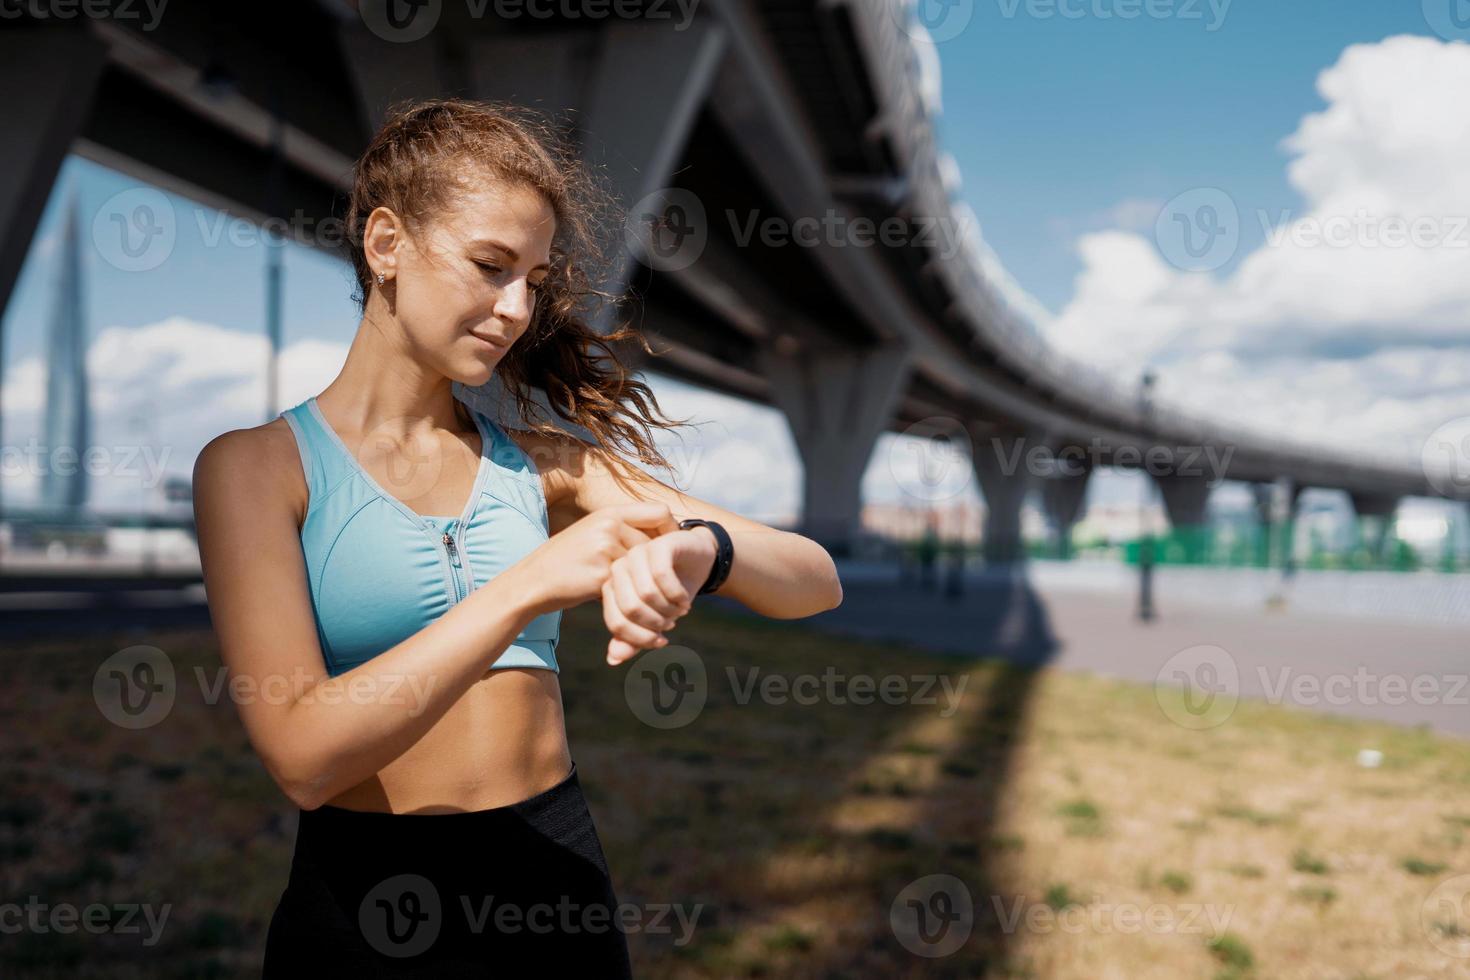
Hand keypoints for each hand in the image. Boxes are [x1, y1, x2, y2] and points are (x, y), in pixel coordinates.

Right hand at [516, 502, 679, 617]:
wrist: (532, 581)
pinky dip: (635, 600)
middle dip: (661, 565)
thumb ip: (621, 531)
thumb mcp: (591, 533)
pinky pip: (631, 587)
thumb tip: (658, 540)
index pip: (659, 512)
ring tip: (654, 598)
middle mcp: (609, 526)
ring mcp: (604, 549)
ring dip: (650, 585)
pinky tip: (635, 609)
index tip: (672, 549)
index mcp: (609, 513)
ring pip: (645, 568)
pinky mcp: (601, 576)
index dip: (671, 530)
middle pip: (656, 544)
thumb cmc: (564, 560)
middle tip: (669, 584)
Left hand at [603, 524, 717, 665]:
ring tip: (680, 611)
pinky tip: (684, 600)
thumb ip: (632, 638)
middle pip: (630, 608)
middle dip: (656, 623)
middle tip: (671, 624)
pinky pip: (662, 576)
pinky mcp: (658, 546)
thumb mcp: (654, 618)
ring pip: (646, 593)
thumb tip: (613, 660)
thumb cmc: (670, 591)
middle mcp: (619, 568)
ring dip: (668, 609)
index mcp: (611, 587)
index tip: (660, 641)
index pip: (616, 622)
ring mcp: (638, 554)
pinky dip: (677, 595)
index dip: (639, 638)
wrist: (697, 561)